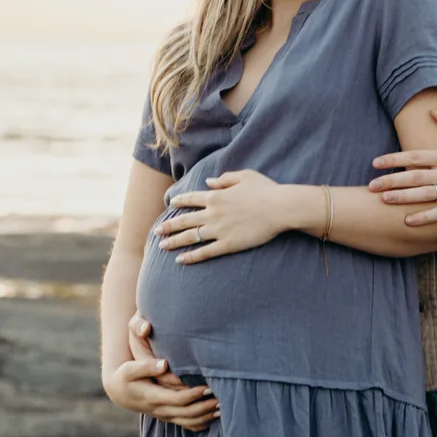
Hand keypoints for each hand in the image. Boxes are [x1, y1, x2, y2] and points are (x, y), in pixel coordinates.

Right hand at [104, 320, 218, 429]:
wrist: (120, 392)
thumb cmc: (126, 375)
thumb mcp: (130, 368)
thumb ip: (146, 366)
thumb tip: (164, 364)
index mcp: (153, 397)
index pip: (177, 399)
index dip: (194, 394)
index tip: (209, 386)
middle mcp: (161, 410)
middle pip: (187, 413)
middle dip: (206, 406)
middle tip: (223, 397)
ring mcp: (165, 415)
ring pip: (189, 421)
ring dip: (207, 416)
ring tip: (224, 407)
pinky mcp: (169, 417)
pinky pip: (187, 424)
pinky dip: (202, 423)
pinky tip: (215, 417)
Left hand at [153, 170, 291, 262]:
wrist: (280, 208)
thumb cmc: (266, 190)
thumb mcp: (245, 176)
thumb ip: (225, 178)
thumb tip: (209, 181)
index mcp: (216, 196)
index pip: (190, 199)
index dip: (178, 201)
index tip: (170, 204)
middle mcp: (213, 213)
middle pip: (184, 220)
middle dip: (168, 226)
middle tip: (156, 232)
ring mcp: (219, 230)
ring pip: (190, 237)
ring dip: (174, 242)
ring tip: (162, 247)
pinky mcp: (228, 244)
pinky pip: (205, 252)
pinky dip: (192, 257)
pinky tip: (181, 260)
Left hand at [369, 106, 436, 225]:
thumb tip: (433, 111)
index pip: (416, 156)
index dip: (394, 159)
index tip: (376, 163)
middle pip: (415, 177)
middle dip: (391, 181)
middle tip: (371, 186)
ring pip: (424, 195)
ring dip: (402, 198)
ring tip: (383, 200)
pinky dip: (424, 217)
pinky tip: (407, 221)